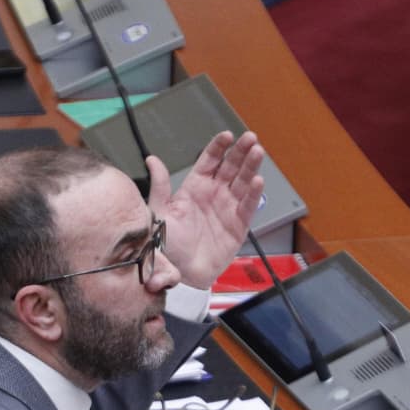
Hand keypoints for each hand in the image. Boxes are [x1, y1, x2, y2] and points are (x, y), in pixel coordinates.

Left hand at [146, 131, 263, 288]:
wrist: (179, 273)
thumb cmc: (167, 246)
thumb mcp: (158, 213)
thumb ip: (159, 186)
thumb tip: (152, 160)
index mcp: (194, 188)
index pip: (209, 161)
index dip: (219, 148)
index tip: (226, 136)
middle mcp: (213, 195)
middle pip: (230, 167)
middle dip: (240, 151)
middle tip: (249, 138)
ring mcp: (227, 208)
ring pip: (242, 182)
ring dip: (251, 166)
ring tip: (257, 152)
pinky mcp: (238, 225)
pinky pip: (248, 206)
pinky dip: (254, 194)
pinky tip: (258, 181)